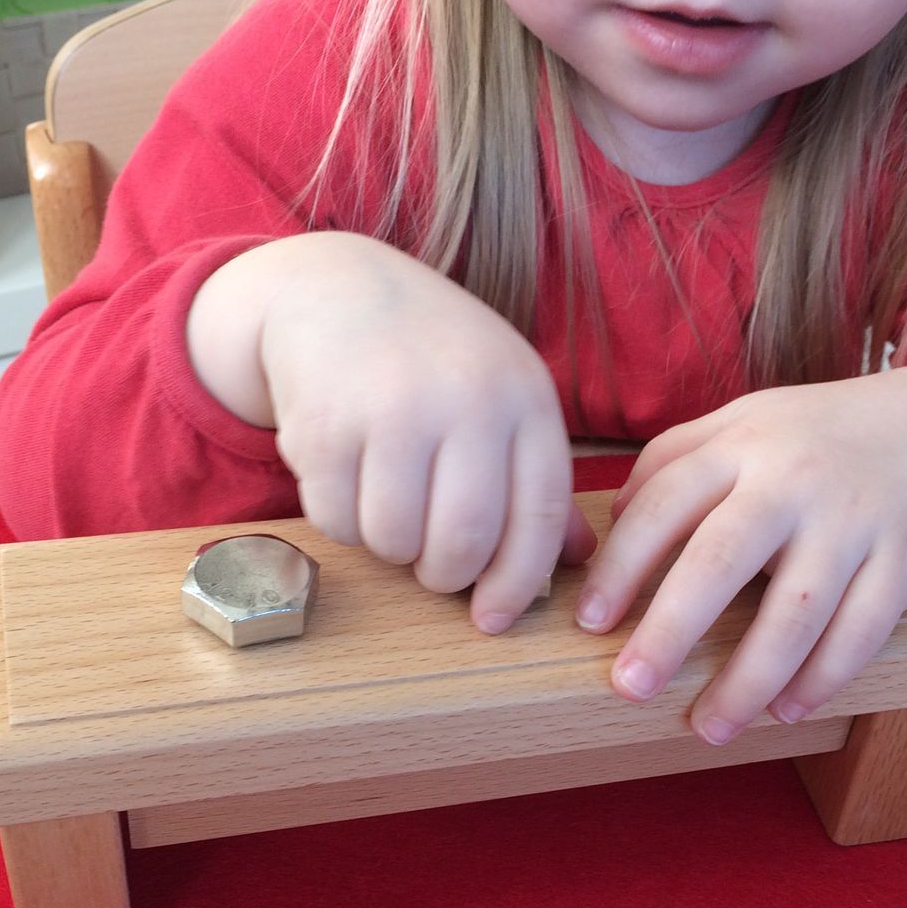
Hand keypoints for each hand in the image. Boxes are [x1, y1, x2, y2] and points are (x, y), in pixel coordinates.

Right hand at [188, 233, 596, 630]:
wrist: (332, 287)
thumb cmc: (431, 356)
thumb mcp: (501, 397)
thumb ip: (536, 479)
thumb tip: (580, 561)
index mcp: (525, 396)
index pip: (540, 517)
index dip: (518, 582)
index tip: (494, 619)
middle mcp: (467, 399)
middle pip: (465, 542)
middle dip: (445, 575)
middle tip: (429, 564)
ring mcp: (393, 408)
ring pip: (396, 540)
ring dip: (389, 548)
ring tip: (387, 506)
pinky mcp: (325, 422)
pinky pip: (337, 520)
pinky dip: (340, 521)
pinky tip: (346, 478)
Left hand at [574, 370, 906, 742]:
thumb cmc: (816, 439)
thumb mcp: (743, 424)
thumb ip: (675, 460)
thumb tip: (611, 521)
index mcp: (742, 446)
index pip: (665, 503)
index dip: (622, 565)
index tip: (590, 622)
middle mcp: (794, 481)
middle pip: (721, 558)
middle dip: (671, 629)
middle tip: (630, 686)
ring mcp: (853, 522)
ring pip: (795, 611)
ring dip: (748, 678)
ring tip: (709, 727)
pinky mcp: (904, 560)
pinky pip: (861, 631)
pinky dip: (822, 678)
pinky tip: (786, 710)